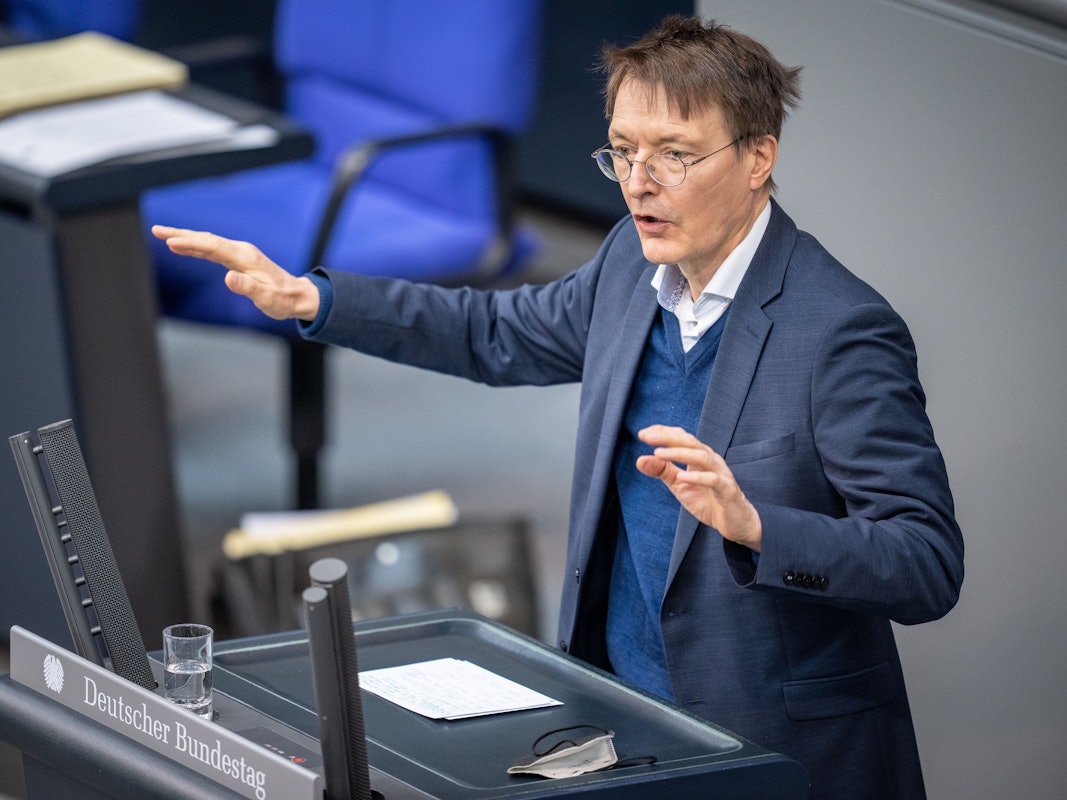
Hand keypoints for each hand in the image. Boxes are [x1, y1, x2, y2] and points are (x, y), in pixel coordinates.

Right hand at [150, 226, 319, 320]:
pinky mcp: (238, 260)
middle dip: (181, 235)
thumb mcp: (266, 298)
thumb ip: (247, 288)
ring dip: (185, 239)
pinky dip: (196, 247)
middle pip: (206, 240)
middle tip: (156, 230)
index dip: (191, 244)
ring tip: (162, 235)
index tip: (170, 241)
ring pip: (207, 243)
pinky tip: (182, 247)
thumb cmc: (282, 299)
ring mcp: (239, 254)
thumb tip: (228, 279)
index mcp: (245, 258)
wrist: (297, 296)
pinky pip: (212, 250)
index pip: (213, 247)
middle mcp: (241, 251)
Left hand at [636, 424, 762, 551]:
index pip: (681, 437)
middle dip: (668, 437)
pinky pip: (713, 480)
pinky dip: (697, 477)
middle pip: (690, 442)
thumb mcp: (679, 485)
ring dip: (679, 453)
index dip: (663, 432)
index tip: (642, 433)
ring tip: (658, 453)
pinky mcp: (727, 490)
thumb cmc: (708, 500)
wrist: (735, 522)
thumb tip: (639, 460)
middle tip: (646, 437)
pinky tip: (681, 477)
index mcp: (699, 456)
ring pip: (701, 457)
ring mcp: (721, 473)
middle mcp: (711, 460)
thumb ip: (662, 472)